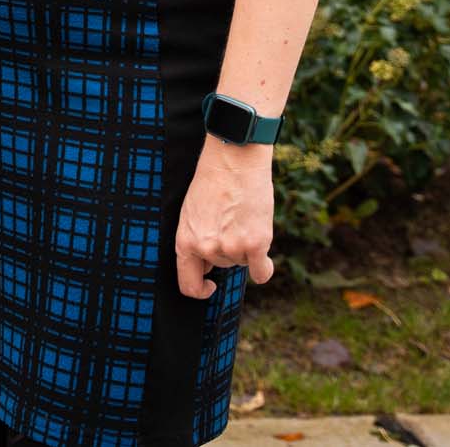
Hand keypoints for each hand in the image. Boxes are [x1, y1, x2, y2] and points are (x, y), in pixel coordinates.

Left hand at [174, 134, 274, 297]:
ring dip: (246, 247)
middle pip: (222, 266)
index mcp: (185, 242)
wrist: (233, 160)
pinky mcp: (255, 244)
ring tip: (242, 217)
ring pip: (242, 262)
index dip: (200, 289)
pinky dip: (264, 267)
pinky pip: (261, 272)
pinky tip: (263, 257)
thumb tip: (206, 268)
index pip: (188, 285)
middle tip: (230, 221)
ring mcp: (231, 248)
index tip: (210, 285)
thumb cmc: (212, 181)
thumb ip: (197, 240)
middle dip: (227, 248)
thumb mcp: (191, 213)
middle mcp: (206, 249)